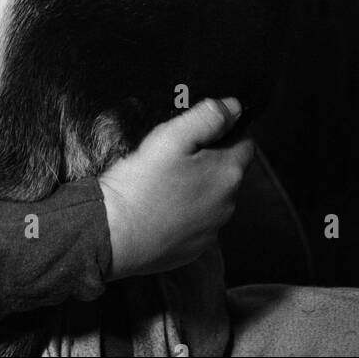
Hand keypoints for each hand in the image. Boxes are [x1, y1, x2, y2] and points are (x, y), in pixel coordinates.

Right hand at [98, 97, 253, 280]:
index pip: (246, 144)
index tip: (201, 130)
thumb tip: (234, 107)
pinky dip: (185, 213)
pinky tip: (161, 206)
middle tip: (175, 153)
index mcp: (228, 174)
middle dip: (210, 160)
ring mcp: (211, 232)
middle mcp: (228, 206)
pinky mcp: (193, 250)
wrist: (113, 235)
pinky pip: (196, 223)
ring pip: (212, 198)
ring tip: (164, 180)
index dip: (227, 132)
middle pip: (228, 172)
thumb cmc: (141, 183)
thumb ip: (207, 117)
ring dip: (198, 187)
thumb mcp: (171, 137)